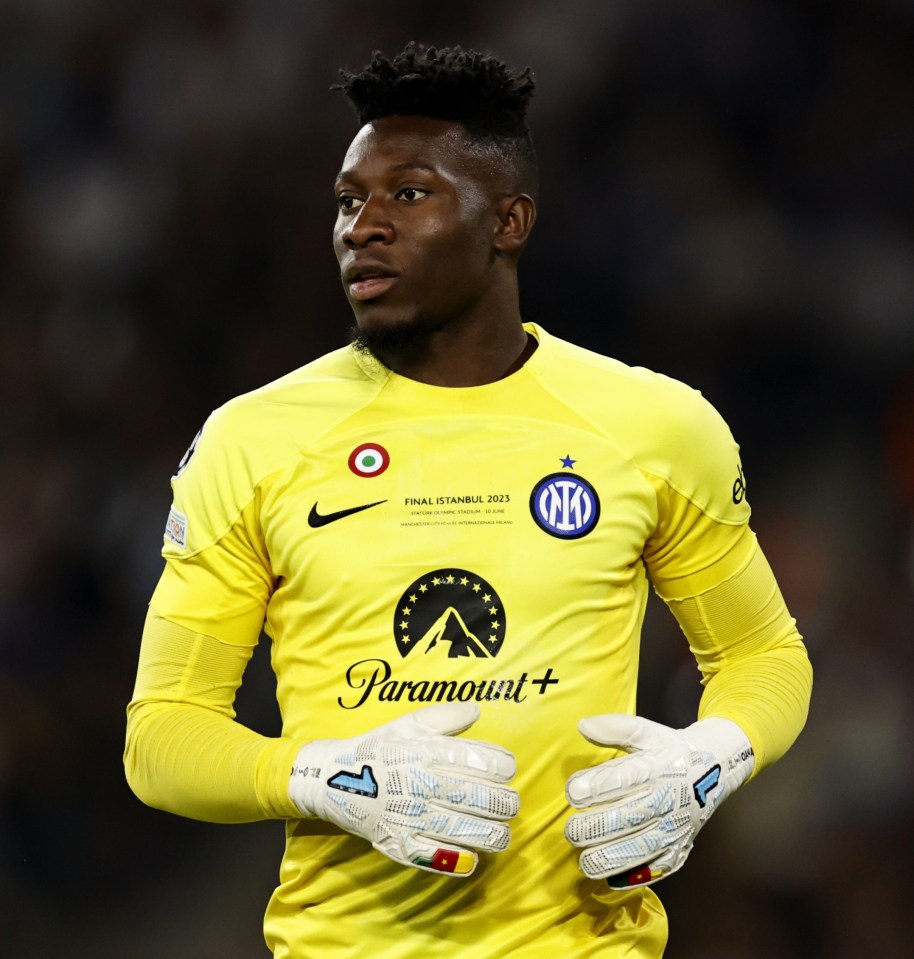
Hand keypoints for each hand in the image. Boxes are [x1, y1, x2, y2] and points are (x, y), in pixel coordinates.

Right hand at [289, 702, 517, 876]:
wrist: (333, 780)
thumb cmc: (377, 749)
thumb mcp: (408, 724)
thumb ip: (444, 716)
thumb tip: (476, 710)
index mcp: (424, 752)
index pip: (475, 759)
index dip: (501, 765)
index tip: (509, 768)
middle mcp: (421, 785)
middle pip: (476, 797)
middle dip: (504, 802)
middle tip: (512, 803)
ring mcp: (411, 817)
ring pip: (464, 830)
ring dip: (492, 834)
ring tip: (503, 832)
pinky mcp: (400, 844)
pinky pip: (436, 858)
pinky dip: (460, 861)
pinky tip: (475, 858)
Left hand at [564, 714, 753, 887]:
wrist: (714, 770)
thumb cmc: (670, 750)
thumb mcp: (646, 731)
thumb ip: (614, 728)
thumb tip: (582, 725)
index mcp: (659, 768)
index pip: (625, 779)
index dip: (597, 786)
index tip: (572, 792)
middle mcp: (669, 800)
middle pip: (630, 818)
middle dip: (597, 828)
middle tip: (571, 830)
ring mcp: (676, 827)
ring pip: (642, 848)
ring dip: (611, 857)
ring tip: (584, 859)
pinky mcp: (680, 847)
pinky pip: (658, 867)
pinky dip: (634, 876)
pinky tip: (609, 878)